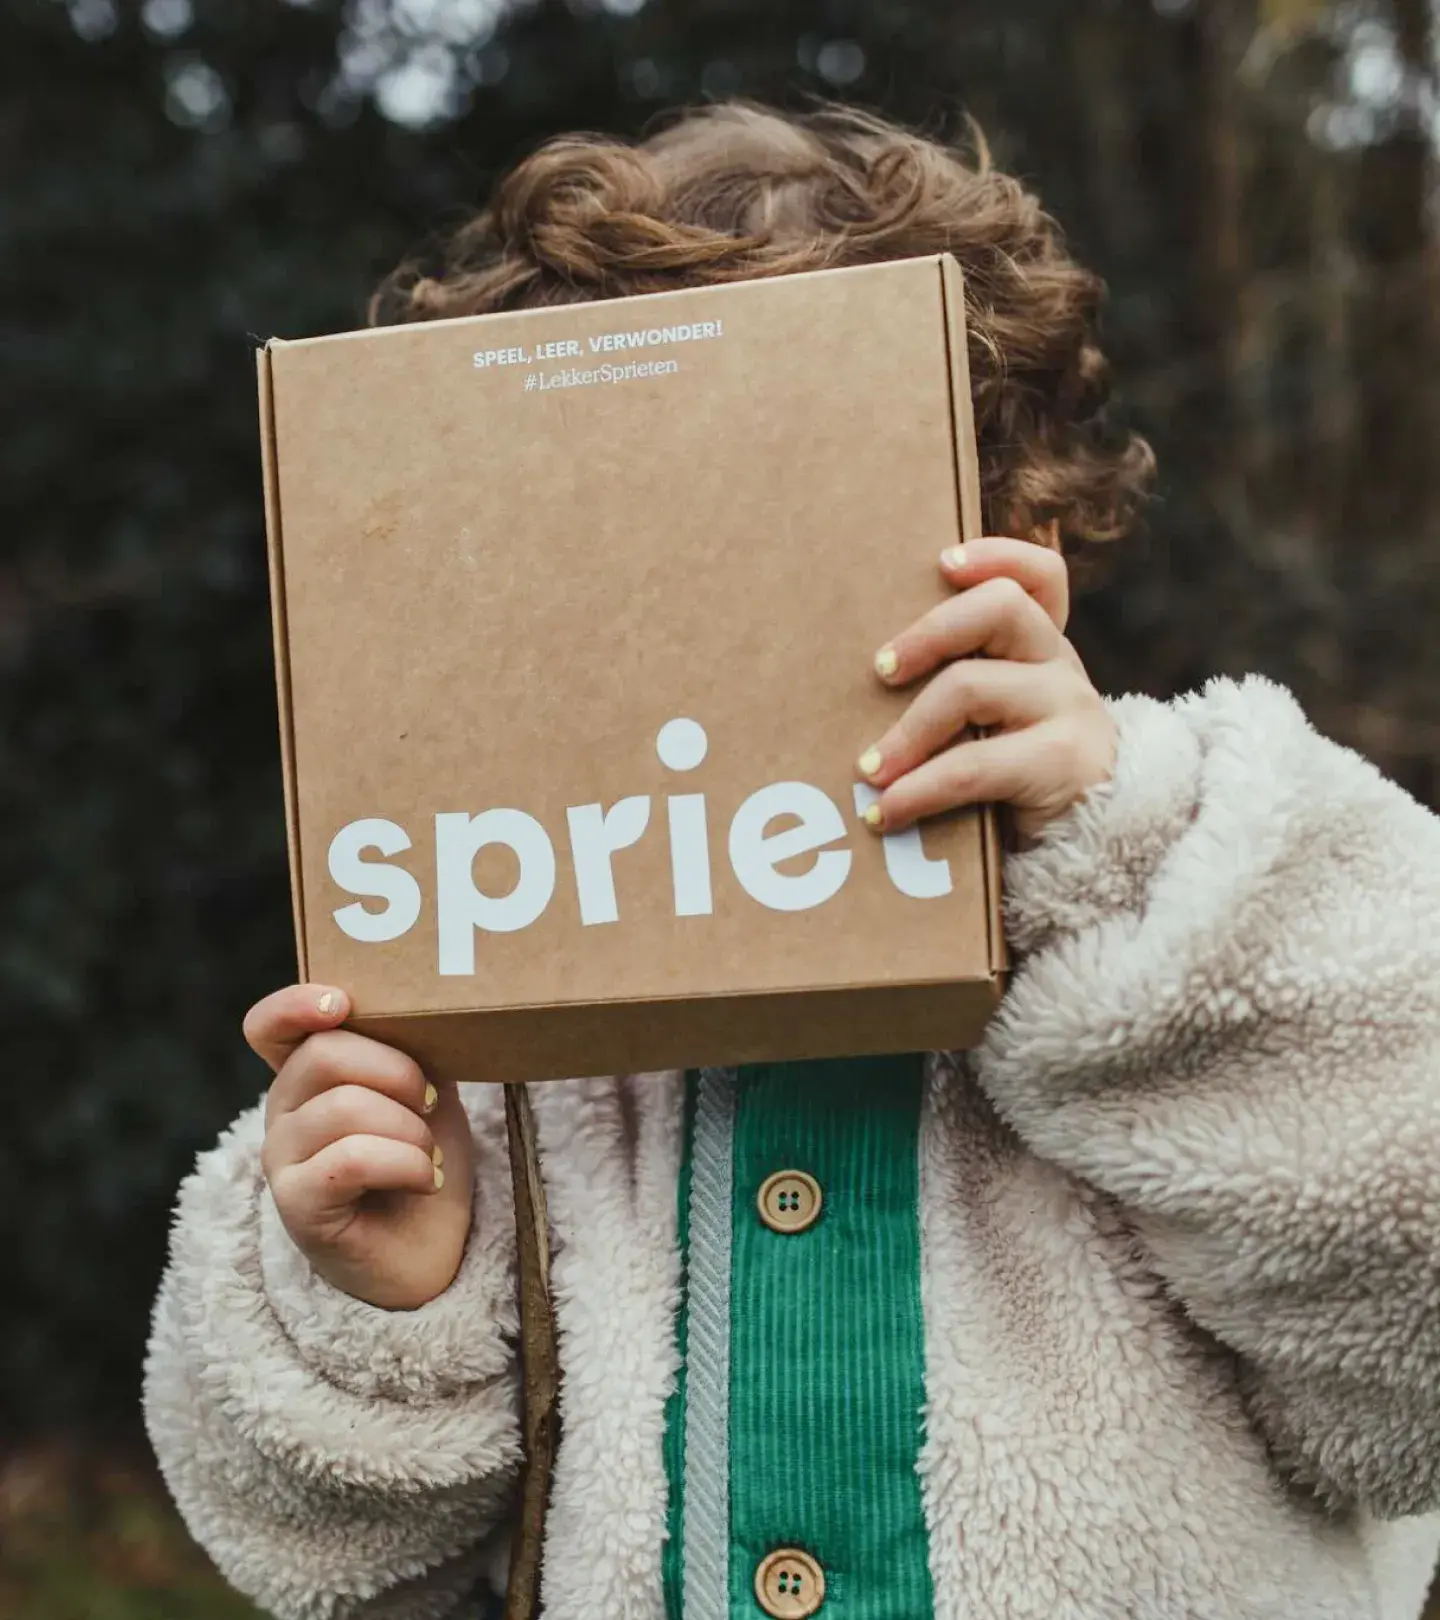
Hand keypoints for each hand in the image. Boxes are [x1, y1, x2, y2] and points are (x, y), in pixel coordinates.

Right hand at [247, 985, 473, 1309]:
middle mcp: (283, 1113)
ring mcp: (283, 1160)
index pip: (269, 1026)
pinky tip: (426, 1179)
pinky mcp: (297, 1205)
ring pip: (343, 1107)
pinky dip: (405, 1163)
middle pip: (323, 1053)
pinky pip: (350, 1159)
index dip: (295, 1004)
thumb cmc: (424, 1164)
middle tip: (428, 1102)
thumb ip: (409, 1049)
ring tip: (428, 1156)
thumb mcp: (425, 1092)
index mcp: (309, 1077)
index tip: (340, 1003)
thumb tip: (420, 1009)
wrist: (432, 1254)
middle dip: (395, 1070)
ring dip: (409, 1129)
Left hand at [857, 536, 1116, 845]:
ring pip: (972, 686)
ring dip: (906, 732)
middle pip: (1001, 608)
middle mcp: (1062, 666)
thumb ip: (959, 697)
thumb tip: (861, 690)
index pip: (1041, 576)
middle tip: (879, 670)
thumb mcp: (997, 728)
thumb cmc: (1020, 787)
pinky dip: (918, 791)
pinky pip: (971, 766)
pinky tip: (886, 813)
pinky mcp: (1063, 761)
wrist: (1091, 853)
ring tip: (869, 773)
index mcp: (1042, 649)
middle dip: (929, 632)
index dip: (997, 555)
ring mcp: (1069, 708)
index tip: (943, 562)